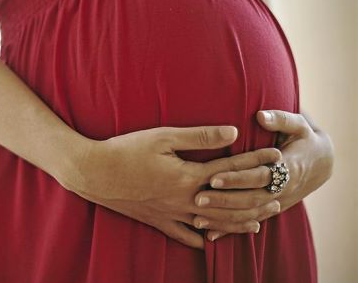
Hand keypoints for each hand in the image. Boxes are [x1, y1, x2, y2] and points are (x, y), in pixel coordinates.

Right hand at [67, 125, 281, 249]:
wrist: (94, 173)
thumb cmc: (126, 150)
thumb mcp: (162, 137)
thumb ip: (199, 136)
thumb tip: (232, 132)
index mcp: (189, 176)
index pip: (231, 168)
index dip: (255, 161)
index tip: (276, 156)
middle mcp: (185, 199)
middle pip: (230, 202)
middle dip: (257, 197)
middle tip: (279, 194)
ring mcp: (171, 214)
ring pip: (213, 223)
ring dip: (239, 221)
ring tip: (259, 221)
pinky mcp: (157, 220)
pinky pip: (184, 235)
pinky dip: (201, 238)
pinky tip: (210, 240)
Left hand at [192, 110, 334, 241]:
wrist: (321, 163)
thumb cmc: (304, 138)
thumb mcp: (299, 125)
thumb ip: (280, 119)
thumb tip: (261, 115)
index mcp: (288, 167)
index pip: (259, 175)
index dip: (237, 178)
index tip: (213, 177)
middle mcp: (282, 189)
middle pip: (251, 199)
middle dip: (224, 200)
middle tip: (198, 199)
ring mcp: (277, 202)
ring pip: (249, 215)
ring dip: (224, 219)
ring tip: (197, 218)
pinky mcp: (271, 210)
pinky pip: (250, 222)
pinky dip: (231, 229)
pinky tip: (210, 236)